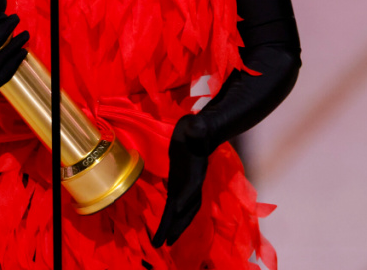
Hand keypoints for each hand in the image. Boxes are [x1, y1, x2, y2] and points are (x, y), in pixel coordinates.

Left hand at [150, 114, 210, 246]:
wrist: (202, 132)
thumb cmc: (198, 128)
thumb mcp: (196, 124)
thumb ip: (197, 126)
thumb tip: (196, 123)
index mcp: (196, 171)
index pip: (190, 188)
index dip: (183, 201)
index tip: (174, 212)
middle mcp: (193, 183)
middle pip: (186, 208)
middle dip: (177, 226)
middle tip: (165, 244)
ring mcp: (187, 186)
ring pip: (183, 211)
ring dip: (175, 227)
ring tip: (164, 243)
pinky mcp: (179, 184)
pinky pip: (177, 205)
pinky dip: (172, 217)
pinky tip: (166, 226)